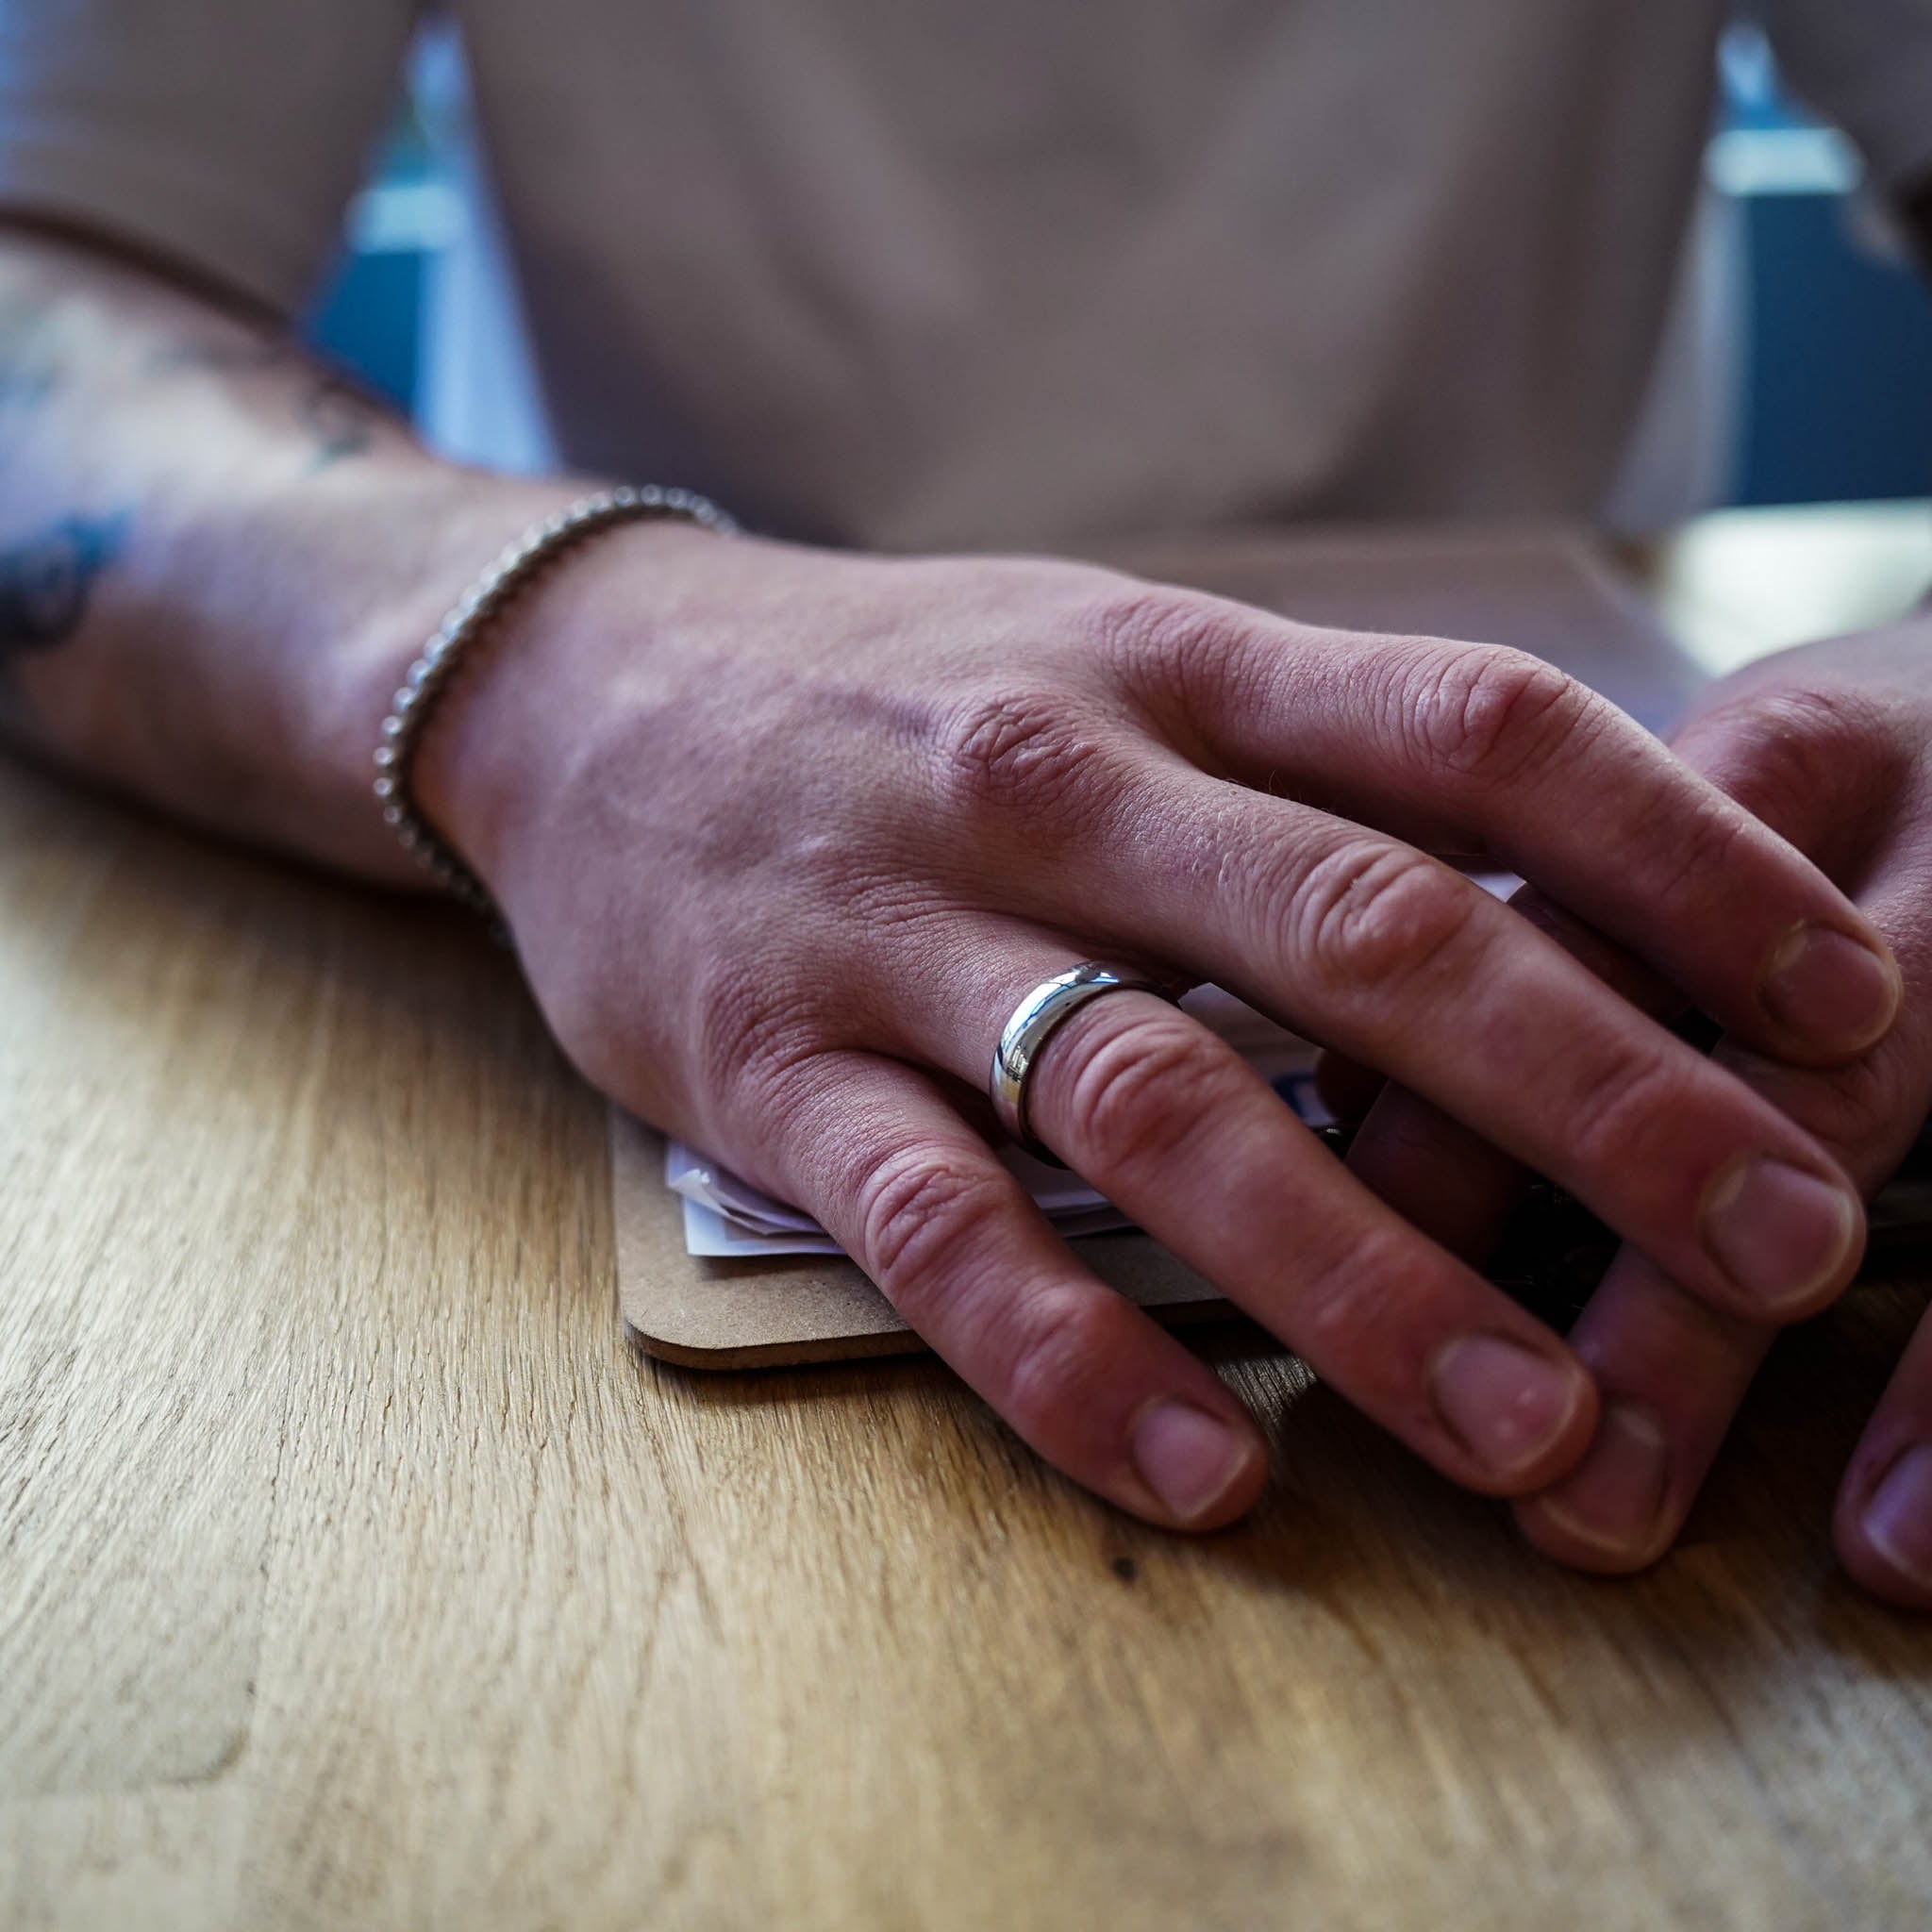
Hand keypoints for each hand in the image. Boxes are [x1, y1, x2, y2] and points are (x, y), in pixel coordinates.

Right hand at [418, 526, 1894, 1530]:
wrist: (602, 690)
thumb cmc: (909, 692)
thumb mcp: (1116, 656)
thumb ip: (1317, 760)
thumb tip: (1581, 883)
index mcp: (1174, 670)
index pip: (1474, 737)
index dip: (1680, 860)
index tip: (1841, 996)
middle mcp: (1058, 788)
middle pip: (1362, 934)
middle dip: (1598, 1096)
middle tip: (1786, 1242)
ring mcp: (906, 933)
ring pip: (1162, 1104)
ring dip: (1364, 1275)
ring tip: (1533, 1424)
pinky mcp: (771, 1073)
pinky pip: (940, 1232)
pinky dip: (1074, 1359)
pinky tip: (1207, 1467)